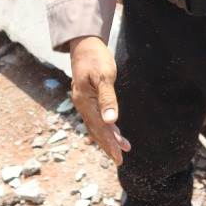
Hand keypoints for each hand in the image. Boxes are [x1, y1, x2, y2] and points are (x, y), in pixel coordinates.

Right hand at [69, 36, 130, 164]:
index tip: (118, 157)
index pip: (99, 128)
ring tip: (123, 148)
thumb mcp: (104, 76)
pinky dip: (106, 127)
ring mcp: (84, 102)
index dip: (109, 144)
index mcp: (85, 102)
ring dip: (108, 137)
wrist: (84, 45)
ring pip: (96, 125)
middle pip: (96, 130)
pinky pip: (96, 117)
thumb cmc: (95, 58)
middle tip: (120, 160)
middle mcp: (82, 105)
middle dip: (108, 146)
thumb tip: (111, 121)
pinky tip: (115, 131)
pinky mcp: (88, 98)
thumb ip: (108, 98)